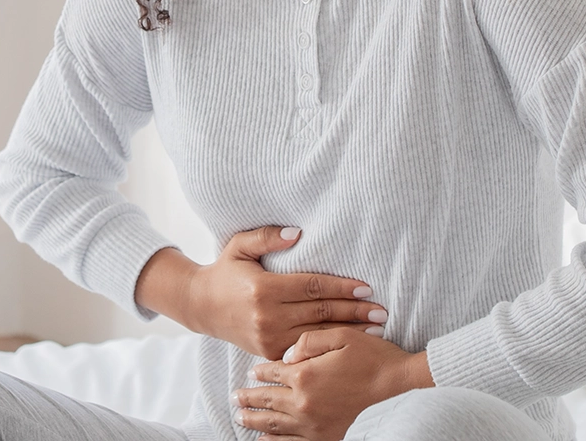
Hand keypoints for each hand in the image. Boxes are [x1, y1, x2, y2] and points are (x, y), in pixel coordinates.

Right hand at [185, 227, 388, 360]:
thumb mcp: (239, 246)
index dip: (342, 287)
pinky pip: (305, 348)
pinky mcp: (269, 351)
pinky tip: (349, 343)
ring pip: (317, 334)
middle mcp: (267, 316)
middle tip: (382, 310)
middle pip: (320, 313)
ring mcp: (268, 338)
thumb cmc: (226, 271)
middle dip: (354, 312)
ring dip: (349, 332)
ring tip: (376, 329)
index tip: (367, 288)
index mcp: (263, 289)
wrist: (202, 306)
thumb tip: (297, 234)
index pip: (313, 287)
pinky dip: (329, 345)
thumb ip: (267, 237)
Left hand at [232, 327, 433, 440]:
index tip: (251, 373)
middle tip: (234, 397)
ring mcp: (313, 422)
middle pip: (267, 400)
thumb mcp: (338, 334)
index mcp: (304, 374)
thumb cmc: (368, 353)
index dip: (260, 372)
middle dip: (248, 398)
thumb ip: (307, 341)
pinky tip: (264, 439)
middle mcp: (304, 401)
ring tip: (240, 417)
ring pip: (274, 423)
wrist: (394, 380)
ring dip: (254, 420)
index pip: (272, 373)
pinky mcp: (326, 434)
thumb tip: (285, 355)